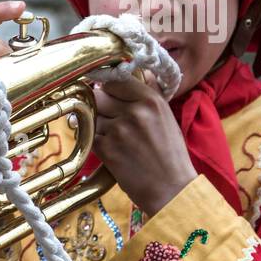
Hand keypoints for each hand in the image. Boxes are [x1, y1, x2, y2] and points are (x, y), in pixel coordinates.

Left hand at [90, 69, 198, 217]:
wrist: (171, 189)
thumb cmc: (171, 155)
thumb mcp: (167, 116)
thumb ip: (151, 91)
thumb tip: (140, 71)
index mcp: (151, 100)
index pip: (116, 80)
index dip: (109, 87)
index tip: (109, 94)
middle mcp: (134, 111)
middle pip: (98, 95)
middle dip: (100, 104)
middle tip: (107, 115)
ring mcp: (118, 130)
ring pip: (92, 115)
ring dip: (97, 123)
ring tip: (113, 135)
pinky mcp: (106, 149)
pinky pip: (89, 134)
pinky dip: (95, 139)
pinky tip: (109, 146)